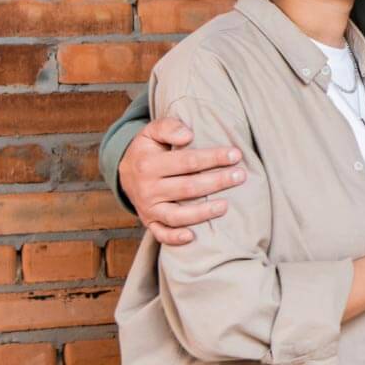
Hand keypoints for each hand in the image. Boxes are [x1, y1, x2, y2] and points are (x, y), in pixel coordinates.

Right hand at [120, 117, 245, 245]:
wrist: (123, 172)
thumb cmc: (148, 149)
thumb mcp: (152, 132)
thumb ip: (168, 127)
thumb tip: (188, 135)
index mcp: (148, 164)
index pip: (187, 161)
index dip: (213, 158)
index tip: (236, 154)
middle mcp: (147, 188)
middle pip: (188, 188)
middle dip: (217, 182)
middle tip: (241, 176)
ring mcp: (148, 208)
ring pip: (176, 215)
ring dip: (202, 212)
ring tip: (225, 206)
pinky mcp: (149, 222)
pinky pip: (160, 234)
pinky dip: (174, 238)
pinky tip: (192, 236)